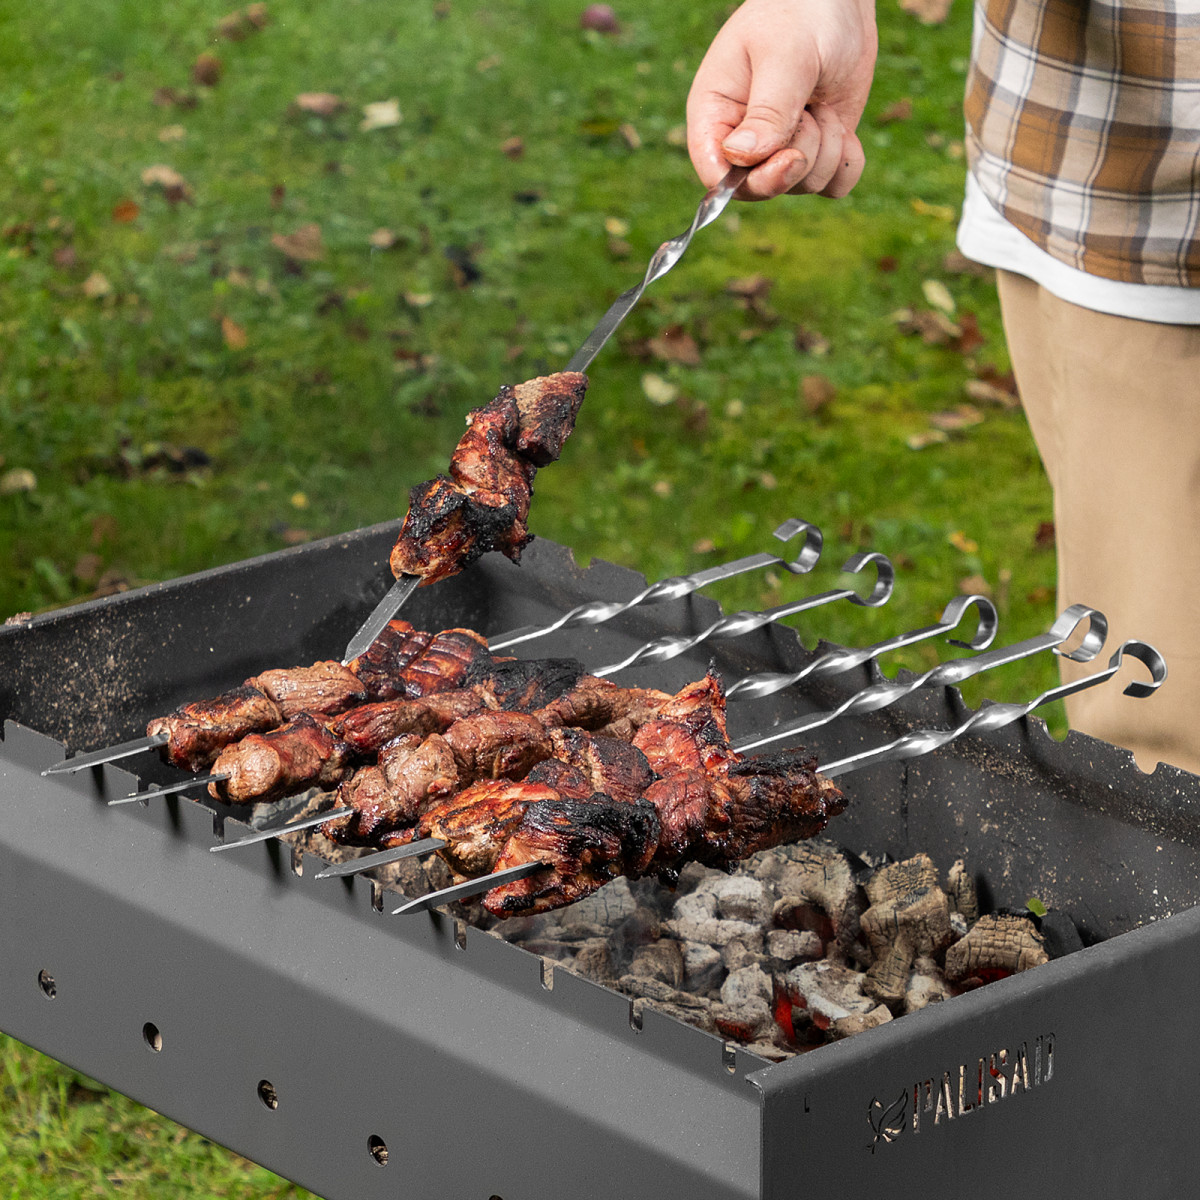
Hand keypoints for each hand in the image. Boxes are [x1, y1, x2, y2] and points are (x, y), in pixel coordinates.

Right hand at [687, 0, 877, 199]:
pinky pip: (832, 187)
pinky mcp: (817, 152)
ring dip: (826, 149)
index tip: (786, 156)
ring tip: (822, 104)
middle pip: (761, 188)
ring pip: (802, 186)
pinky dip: (846, 164)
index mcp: (715, 115)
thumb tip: (742, 158)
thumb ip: (767, 109)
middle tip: (813, 115)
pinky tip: (845, 130)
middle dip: (797, 159)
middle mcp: (744, 141)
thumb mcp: (784, 56)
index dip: (748, 180)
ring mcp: (781, 150)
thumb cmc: (799, 13)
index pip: (715, 172)